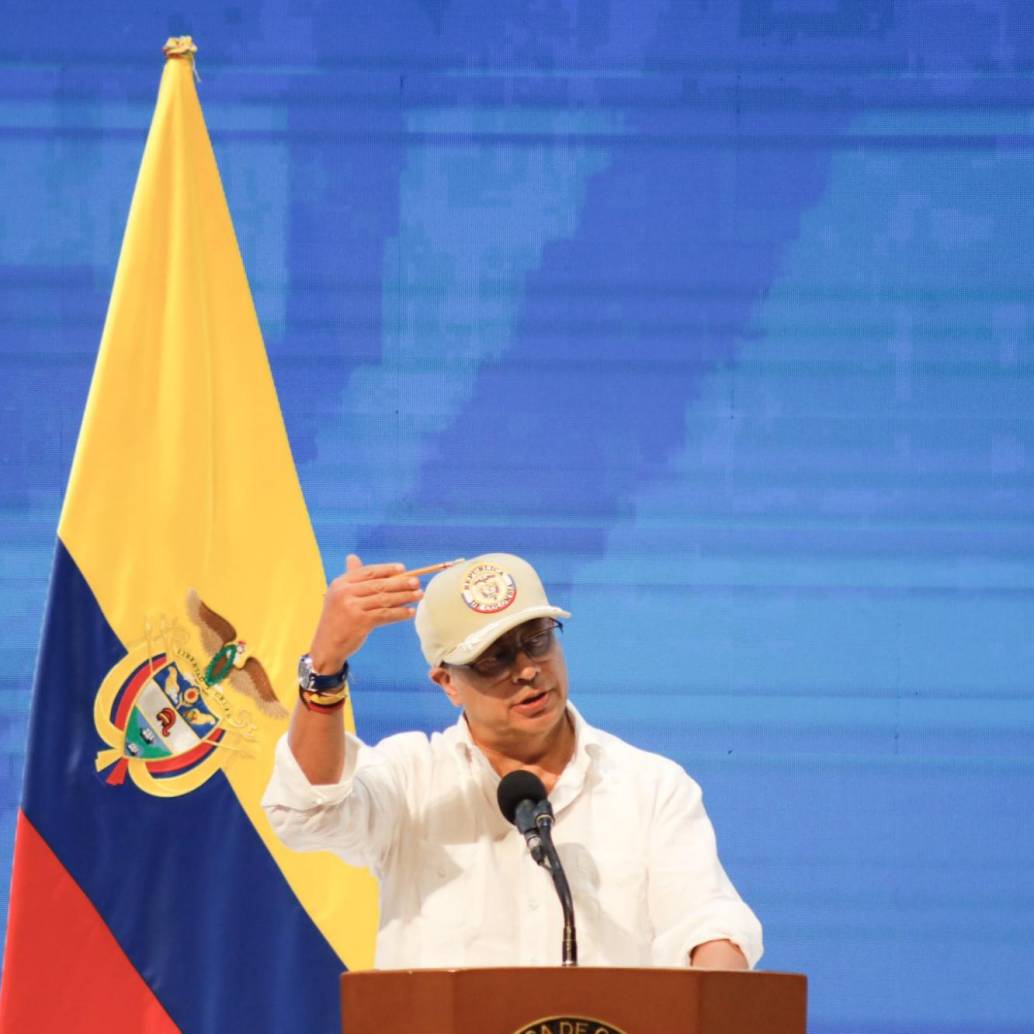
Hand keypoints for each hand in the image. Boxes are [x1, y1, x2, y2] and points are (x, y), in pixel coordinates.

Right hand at [308, 554, 422, 672]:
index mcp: (340, 583)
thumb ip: (350, 578)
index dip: (386, 569)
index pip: (367, 571)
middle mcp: (345, 593)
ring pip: (384, 599)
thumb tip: (352, 557)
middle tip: (416, 582)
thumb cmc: (336, 619)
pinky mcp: (360, 622)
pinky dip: (400, 613)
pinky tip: (410, 612)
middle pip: (379, 584)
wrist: (326, 646)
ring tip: (418, 595)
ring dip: (404, 597)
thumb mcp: (338, 596)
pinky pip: (385, 615)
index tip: (402, 568)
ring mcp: (352, 607)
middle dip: (400, 583)